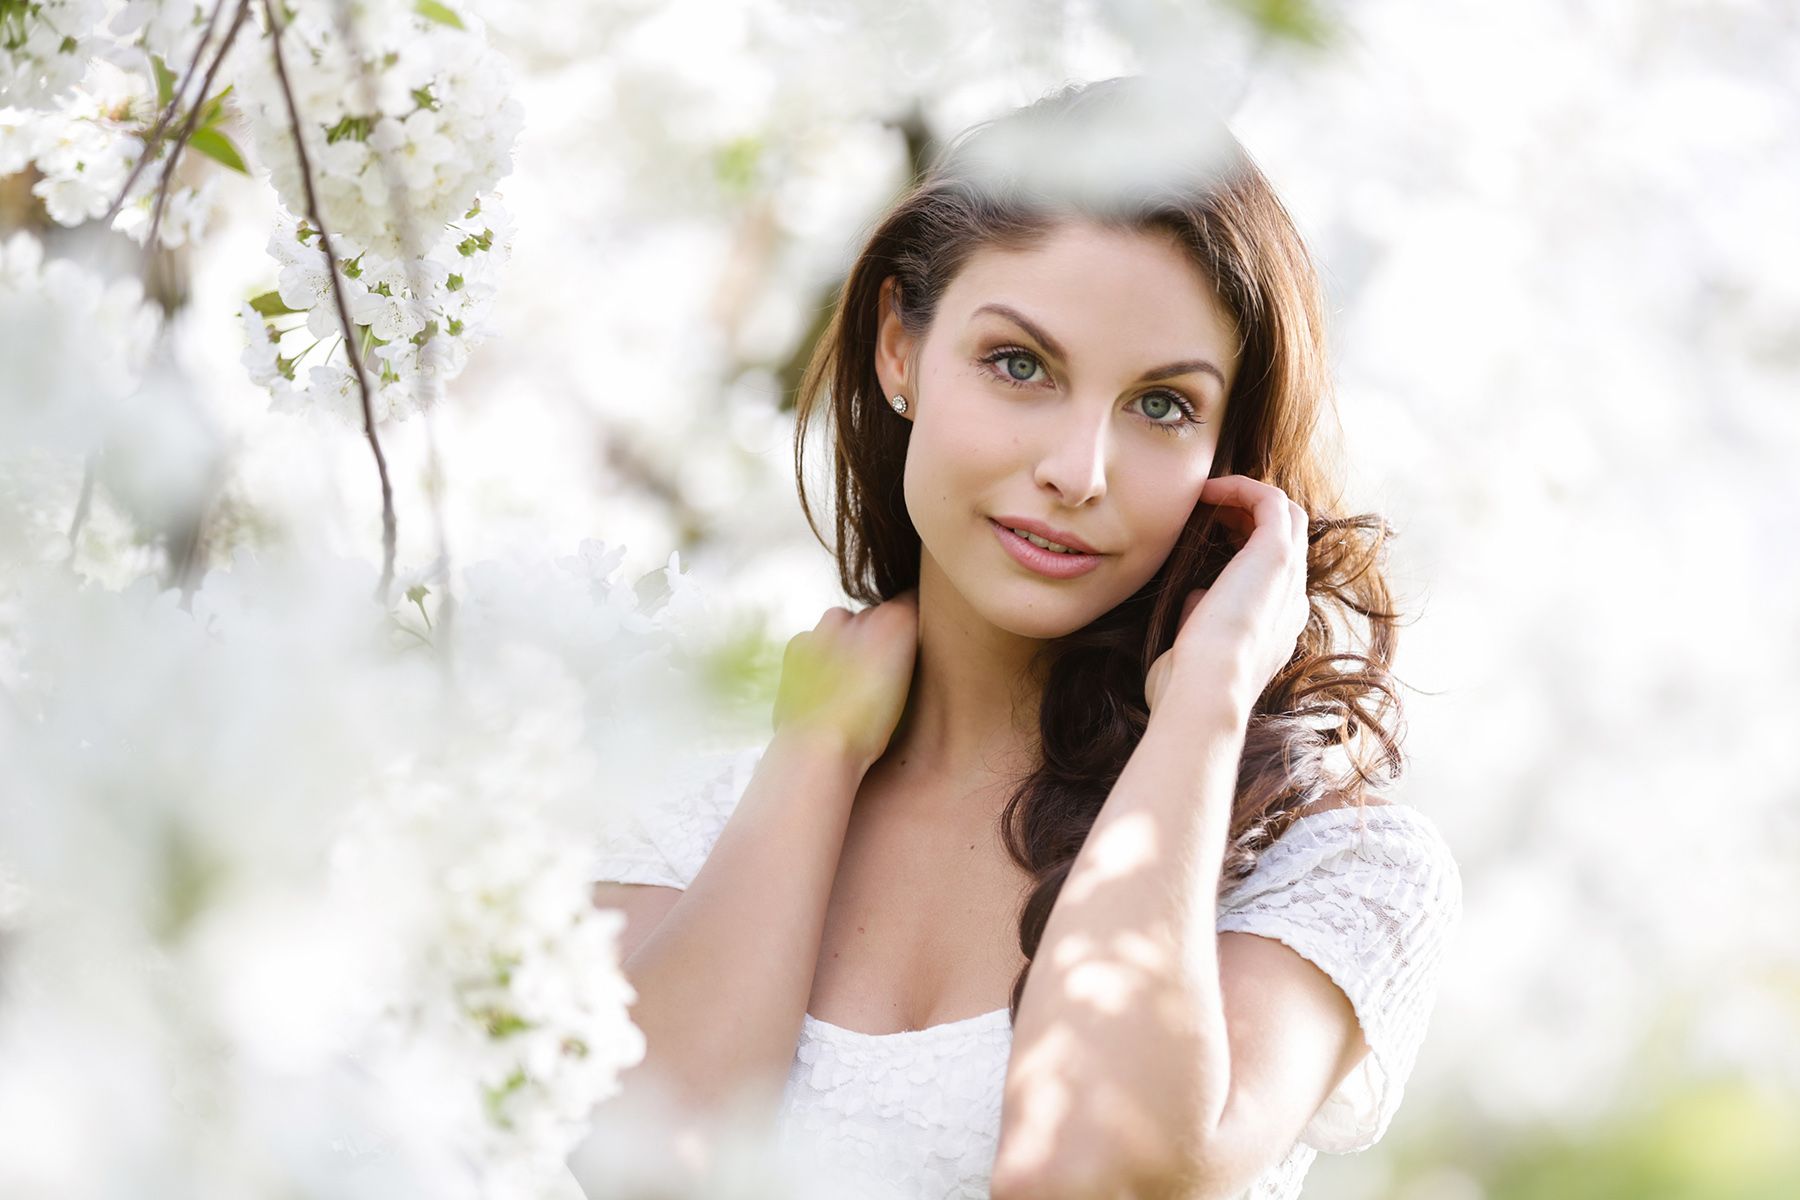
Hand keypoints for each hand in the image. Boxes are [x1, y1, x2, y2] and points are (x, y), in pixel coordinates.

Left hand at [772, 588, 919, 771]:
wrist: (819, 747)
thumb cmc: (872, 727)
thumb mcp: (911, 687)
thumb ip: (907, 650)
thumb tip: (902, 643)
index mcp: (898, 620)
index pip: (912, 599)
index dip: (913, 620)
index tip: (911, 642)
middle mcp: (861, 613)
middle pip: (876, 615)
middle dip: (877, 637)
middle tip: (879, 675)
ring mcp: (825, 627)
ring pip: (842, 627)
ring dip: (847, 646)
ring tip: (850, 686)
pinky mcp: (799, 643)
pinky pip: (815, 643)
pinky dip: (820, 659)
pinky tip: (824, 688)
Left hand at [1144, 476, 1310, 716]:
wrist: (1207, 691)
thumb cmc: (1187, 683)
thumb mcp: (1195, 647)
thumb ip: (1201, 617)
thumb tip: (1196, 597)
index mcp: (1276, 627)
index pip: (1274, 573)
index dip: (1245, 546)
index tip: (1209, 537)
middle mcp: (1292, 599)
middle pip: (1288, 537)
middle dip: (1252, 516)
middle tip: (1212, 509)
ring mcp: (1289, 576)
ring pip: (1286, 515)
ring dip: (1247, 497)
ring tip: (1208, 494)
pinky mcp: (1278, 554)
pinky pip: (1270, 501)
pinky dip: (1240, 488)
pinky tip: (1207, 491)